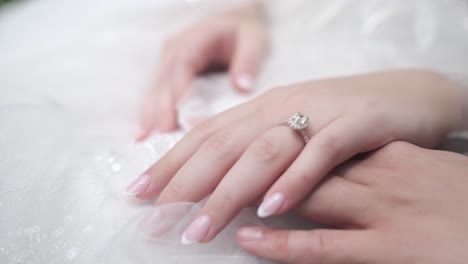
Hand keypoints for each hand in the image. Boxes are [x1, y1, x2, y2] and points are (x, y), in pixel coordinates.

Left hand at [126, 70, 462, 243]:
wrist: (407, 94)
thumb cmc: (342, 117)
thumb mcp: (292, 126)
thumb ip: (256, 144)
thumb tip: (213, 170)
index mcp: (263, 107)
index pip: (206, 135)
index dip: (170, 163)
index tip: (139, 193)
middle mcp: (283, 106)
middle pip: (224, 145)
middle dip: (185, 185)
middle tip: (156, 221)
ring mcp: (319, 113)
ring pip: (263, 151)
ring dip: (228, 193)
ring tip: (200, 230)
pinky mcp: (356, 123)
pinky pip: (321, 152)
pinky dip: (294, 180)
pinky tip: (270, 209)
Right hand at [137, 2, 267, 139]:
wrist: (233, 23)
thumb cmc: (243, 33)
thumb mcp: (253, 40)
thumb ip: (248, 61)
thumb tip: (243, 87)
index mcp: (195, 40)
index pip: (182, 64)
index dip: (180, 90)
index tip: (182, 115)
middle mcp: (175, 51)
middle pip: (163, 82)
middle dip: (161, 110)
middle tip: (163, 136)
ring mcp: (167, 64)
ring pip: (154, 91)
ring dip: (149, 115)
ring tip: (144, 141)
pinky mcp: (167, 77)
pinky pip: (155, 96)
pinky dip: (149, 115)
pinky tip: (142, 136)